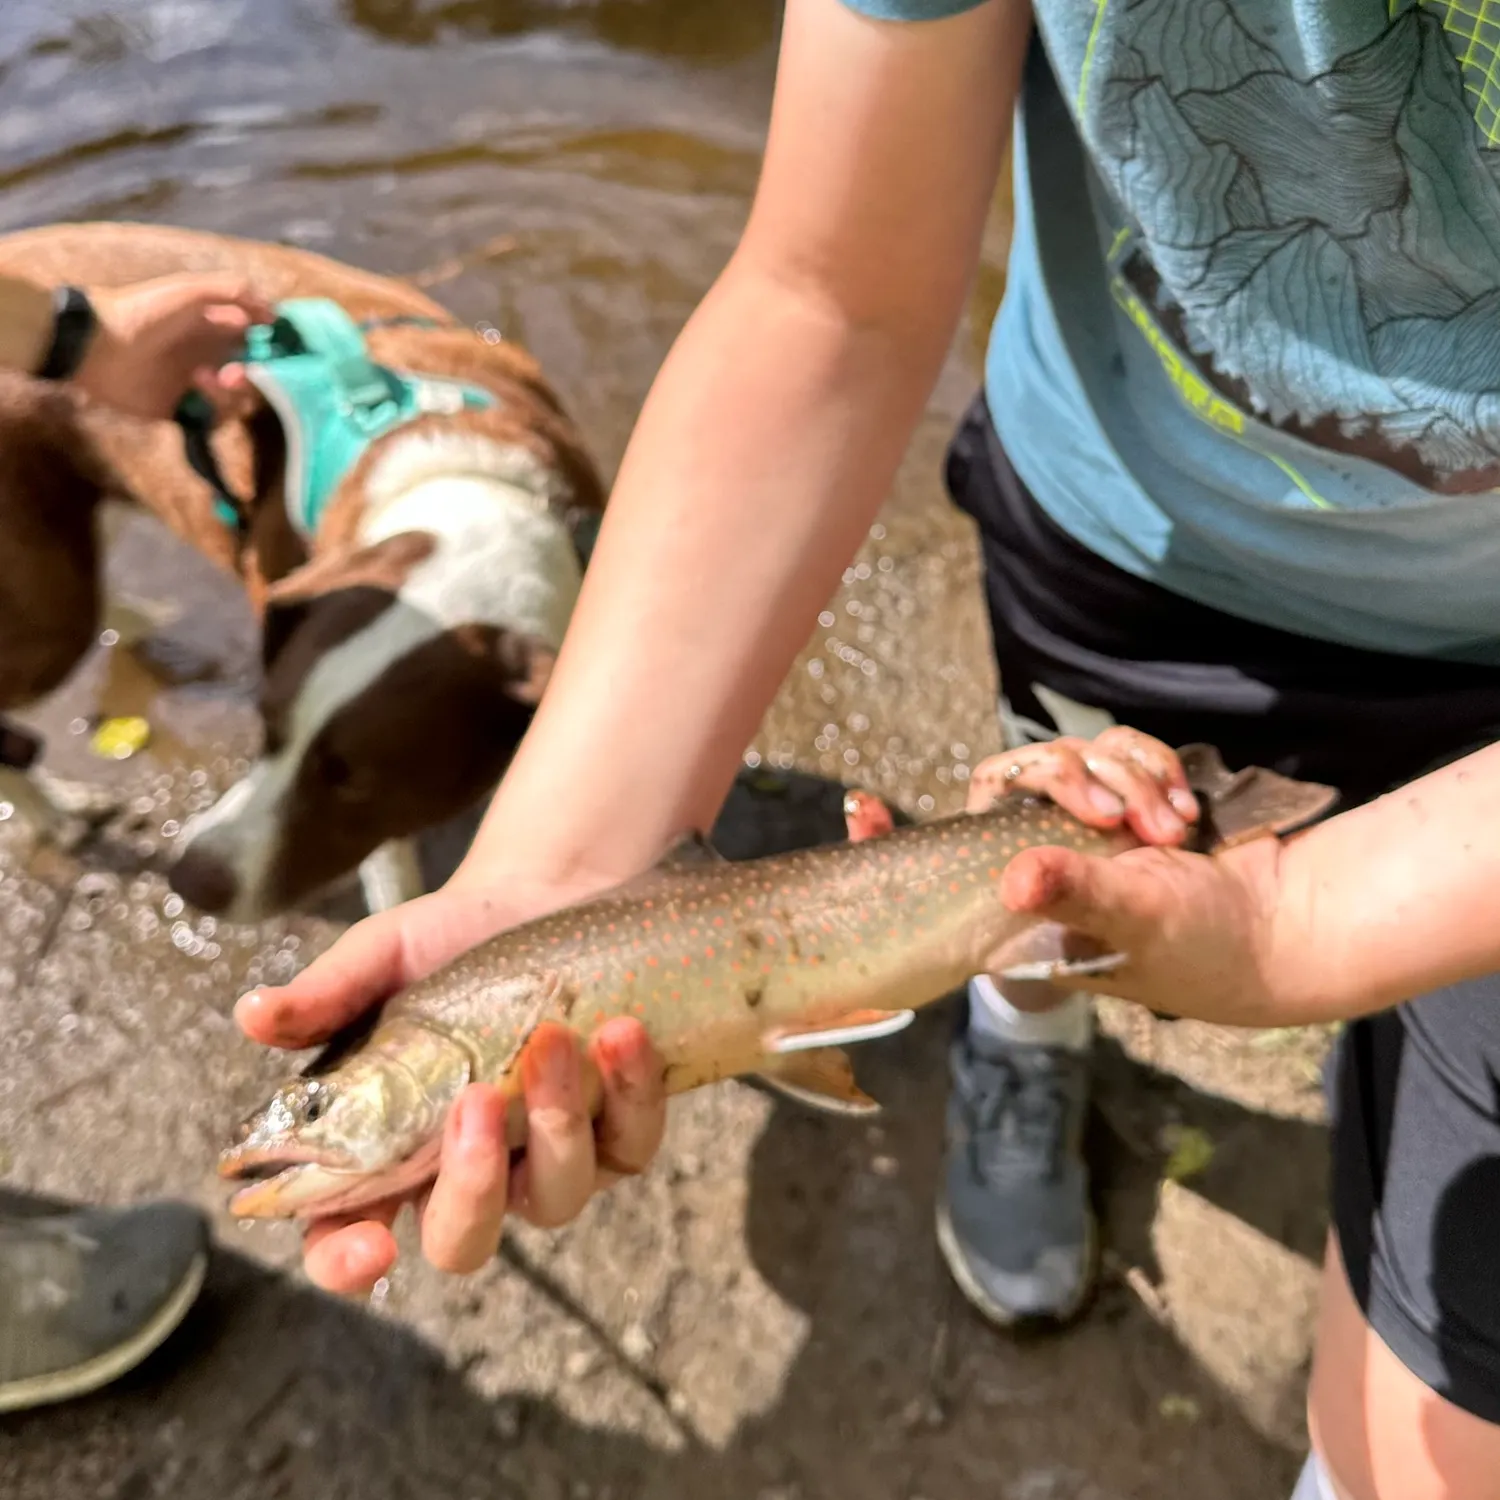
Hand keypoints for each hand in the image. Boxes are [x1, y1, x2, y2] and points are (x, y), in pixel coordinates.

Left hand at [73, 275, 273, 419]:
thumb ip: (235, 292)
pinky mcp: (184, 413)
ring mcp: (199, 387)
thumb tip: (276, 315)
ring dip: (230, 392)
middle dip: (254, 377)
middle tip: (235, 373)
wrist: (98, 346)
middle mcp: (211, 357)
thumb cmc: (144, 311)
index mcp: (215, 327)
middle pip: (255, 377)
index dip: (274, 349)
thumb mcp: (191, 290)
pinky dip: (214, 410)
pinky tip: (194, 393)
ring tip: (203, 379)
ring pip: (239, 401)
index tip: (281, 354)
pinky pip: (216, 421)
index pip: (258, 341)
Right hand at [235, 876, 666, 1294]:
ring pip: (558, 1196)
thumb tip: (252, 1013)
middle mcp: (467, 1173)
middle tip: (476, 1101)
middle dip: (472, 1187)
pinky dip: (632, 1093)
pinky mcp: (619, 1129)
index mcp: (387, 1152)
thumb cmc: (444, 945)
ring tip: (557, 1038)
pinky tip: (622, 1032)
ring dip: (561, 1124)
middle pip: (464, 1242)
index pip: (348, 1239)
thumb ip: (325, 994)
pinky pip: (633, 1144)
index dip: (348, 1261)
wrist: (539, 898)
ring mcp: (547, 1159)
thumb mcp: (380, 958)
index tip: (366, 1247)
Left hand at [955, 728, 1287, 1019]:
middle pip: (1037, 770)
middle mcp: (1053, 856)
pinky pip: (1125, 752)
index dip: (1032, 791)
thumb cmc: (1205, 946)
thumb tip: (1011, 882)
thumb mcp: (1136, 922)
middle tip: (1148, 826)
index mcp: (1031, 899)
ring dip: (1136, 780)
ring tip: (1179, 830)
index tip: (1094, 807)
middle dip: (1096, 782)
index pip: (988, 817)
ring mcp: (1093, 823)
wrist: (1286, 926)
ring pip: (1086, 753)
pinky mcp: (1134, 797)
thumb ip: (1077, 894)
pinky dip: (1158, 770)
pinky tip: (1189, 811)